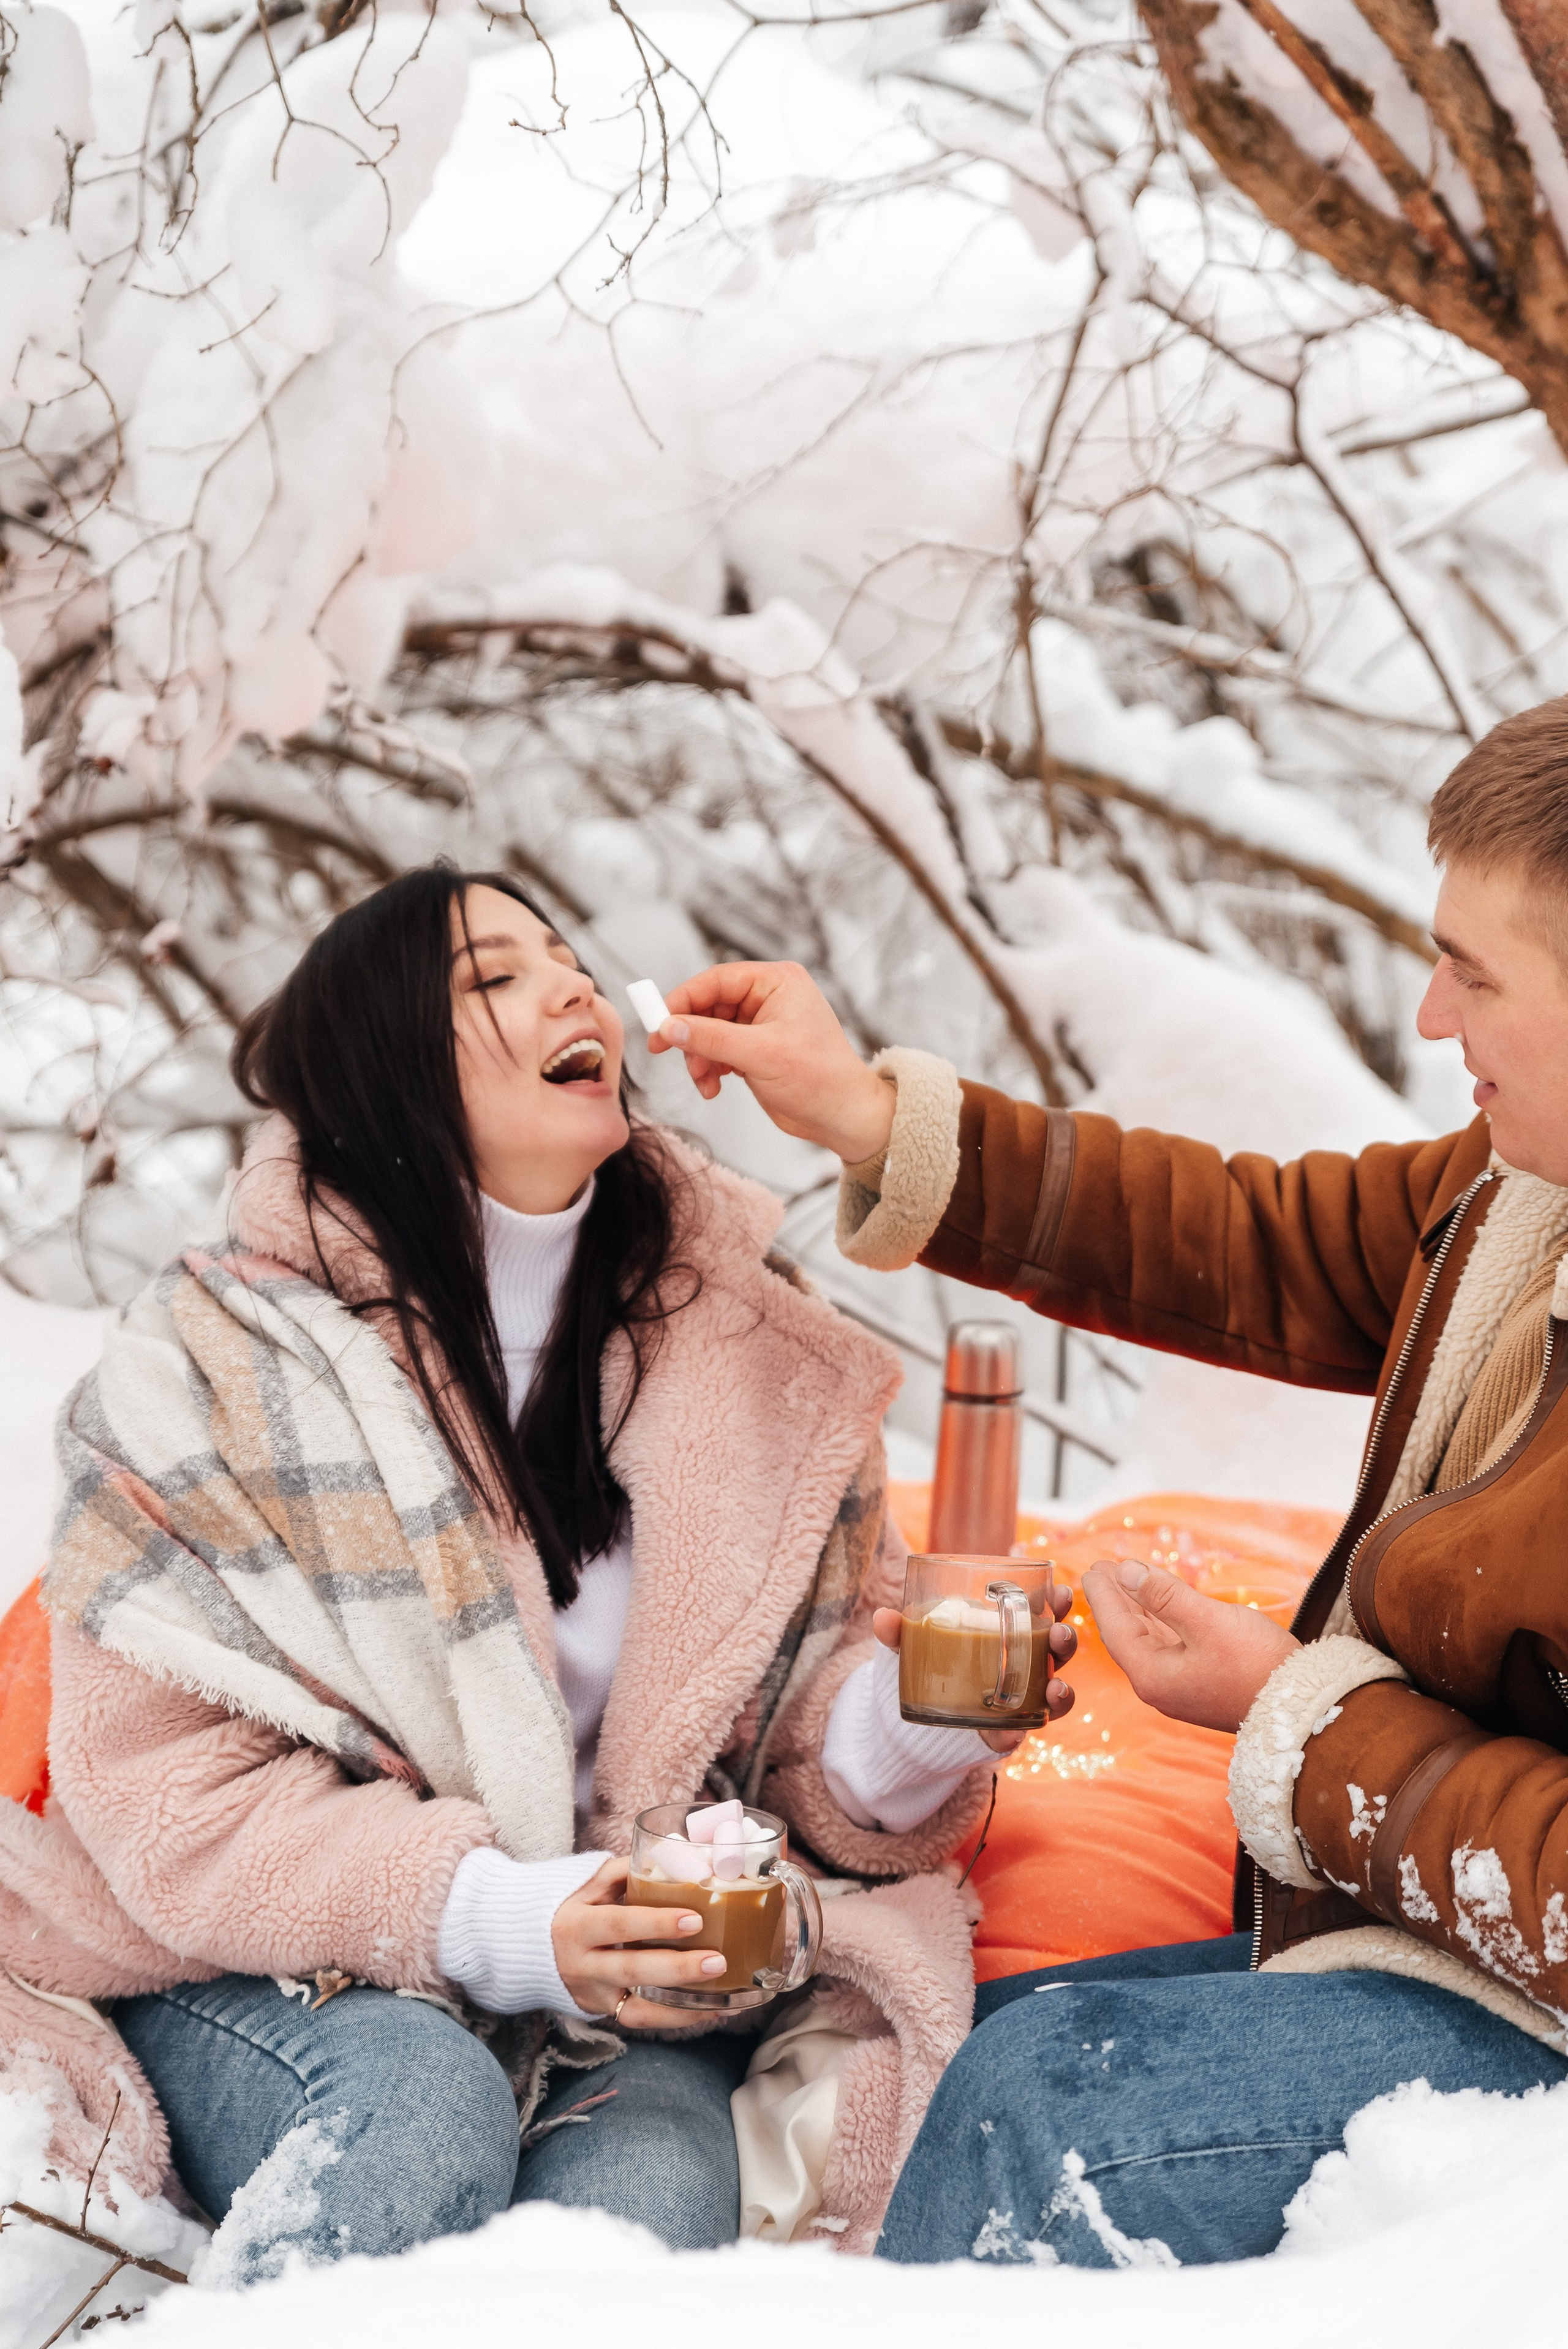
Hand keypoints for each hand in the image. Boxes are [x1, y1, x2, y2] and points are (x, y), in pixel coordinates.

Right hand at [551, 1855, 727, 2025]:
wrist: (531, 1947)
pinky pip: (641, 2021)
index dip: (656, 1923)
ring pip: (639, 2009)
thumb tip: (676, 1857)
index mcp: (578, 1925)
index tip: (695, 1919)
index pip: (619, 1924)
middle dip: (678, 1969)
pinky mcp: (604, 2012)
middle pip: (632, 1970)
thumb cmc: (572, 1906)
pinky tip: (709, 2011)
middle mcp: (582, 1965)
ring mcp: (593, 1994)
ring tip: (722, 1999)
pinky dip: (676, 2019)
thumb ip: (626, 1870)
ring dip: (683, 2006)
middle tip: (717, 1962)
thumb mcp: (590, 1882)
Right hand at [648, 960, 895, 1162]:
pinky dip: (710, 1068)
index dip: (682, 1000)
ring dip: (699, 1057)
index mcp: (777, 982)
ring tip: (703, 1081)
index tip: (657, 1022)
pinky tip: (714, 1087)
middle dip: (690, 1034)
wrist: (843, 1116)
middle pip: (708, 1005)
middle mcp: (768, 997)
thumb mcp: (760, 1054)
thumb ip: (711, 1038)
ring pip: (709, 1031)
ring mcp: (761, 1024)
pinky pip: (718, 1051)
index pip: (716, 980)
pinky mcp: (756, 1050)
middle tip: (664, 1052)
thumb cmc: (819, 1078)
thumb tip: (668, 1027)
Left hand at [871, 1589, 1077, 1753]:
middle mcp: (1028, 1664)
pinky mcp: (1006, 1728)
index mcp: (1014, 1632)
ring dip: (1061, 1690)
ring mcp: (1022, 1698)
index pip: (1046, 1613)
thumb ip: (901, 1631)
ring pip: (1054, 1692)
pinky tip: (1013, 1733)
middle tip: (1059, 1635)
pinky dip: (1019, 1734)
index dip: (1061, 1603)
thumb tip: (881, 1619)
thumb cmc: (934, 1657)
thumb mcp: (917, 1642)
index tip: (1065, 1591)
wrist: (926, 1708)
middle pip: (1058, 1651)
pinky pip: (1021, 1733)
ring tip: (1055, 1686)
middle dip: (1066, 1641)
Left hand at [1083, 1558, 1296, 1732]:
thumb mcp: (1207, 1620)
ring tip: (1126, 1579)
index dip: (1104, 1593)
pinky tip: (1159, 1605)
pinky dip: (1160, 1621)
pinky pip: (1170, 1646)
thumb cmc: (1256, 1664)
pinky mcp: (1200, 1683)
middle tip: (1105, 1568)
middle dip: (1117, 1598)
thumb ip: (1164, 1595)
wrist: (1301, 1707)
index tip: (1094, 1567)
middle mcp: (1160, 1685)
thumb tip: (1125, 1572)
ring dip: (1138, 1608)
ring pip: (1149, 1639)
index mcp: (1152, 1674)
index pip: (1116, 1627)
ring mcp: (1180, 1687)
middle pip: (1127, 1634)